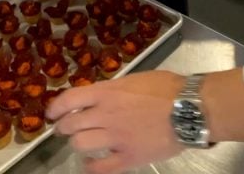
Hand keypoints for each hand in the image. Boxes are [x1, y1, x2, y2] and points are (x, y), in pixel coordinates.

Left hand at [48, 71, 185, 173]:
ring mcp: (116, 137)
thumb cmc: (168, 89)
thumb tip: (102, 96)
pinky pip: (101, 167)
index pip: (69, 100)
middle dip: (63, 127)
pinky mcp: (129, 157)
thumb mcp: (136, 79)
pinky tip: (91, 164)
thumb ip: (115, 89)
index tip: (52, 113)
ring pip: (80, 144)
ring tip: (80, 143)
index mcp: (108, 93)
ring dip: (77, 143)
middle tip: (66, 129)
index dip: (55, 108)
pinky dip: (91, 167)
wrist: (191, 109)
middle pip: (70, 125)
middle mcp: (106, 115)